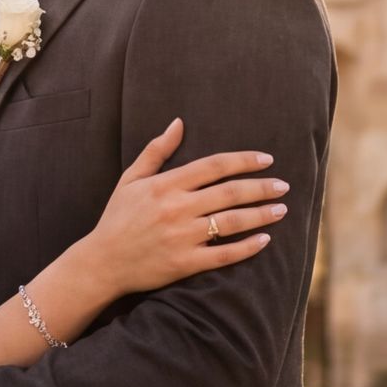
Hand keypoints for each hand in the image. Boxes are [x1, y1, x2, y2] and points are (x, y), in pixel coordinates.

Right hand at [84, 118, 286, 297]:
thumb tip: (178, 123)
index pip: (214, 166)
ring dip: (261, 214)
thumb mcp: (131, 179)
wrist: (102, 262)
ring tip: (281, 209)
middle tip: (283, 185)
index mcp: (166, 184)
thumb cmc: (118, 217)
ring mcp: (182, 237)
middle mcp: (177, 208)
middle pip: (230, 192)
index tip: (266, 159)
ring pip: (232, 222)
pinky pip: (223, 254)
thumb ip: (156, 150)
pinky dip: (247, 247)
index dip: (244, 160)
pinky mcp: (185, 263)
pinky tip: (265, 239)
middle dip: (262, 187)